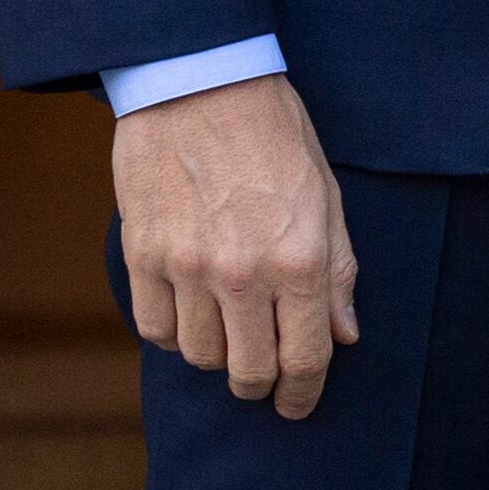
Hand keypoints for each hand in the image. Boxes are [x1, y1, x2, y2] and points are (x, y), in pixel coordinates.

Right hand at [112, 73, 357, 417]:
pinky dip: (174, 334)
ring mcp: (187, 267)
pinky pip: (155, 330)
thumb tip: (344, 335)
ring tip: (228, 332)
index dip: (303, 395)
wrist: (200, 83)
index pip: (303, 359)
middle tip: (264, 376)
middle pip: (248, 373)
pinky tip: (190, 311)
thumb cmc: (274, 133)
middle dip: (261, 385)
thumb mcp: (326, 194)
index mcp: (298, 258)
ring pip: (199, 357)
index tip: (298, 407)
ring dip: (217, 356)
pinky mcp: (143, 256)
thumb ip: (337, 270)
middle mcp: (242, 273)